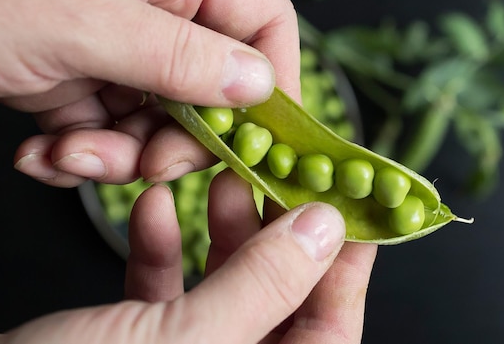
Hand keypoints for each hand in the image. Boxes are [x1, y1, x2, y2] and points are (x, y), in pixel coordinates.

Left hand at [0, 0, 298, 185]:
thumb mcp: (79, 19)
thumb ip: (178, 54)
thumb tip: (257, 85)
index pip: (263, 20)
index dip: (274, 79)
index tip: (257, 137)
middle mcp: (152, 5)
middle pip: (212, 85)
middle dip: (180, 137)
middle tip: (146, 166)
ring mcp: (114, 43)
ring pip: (157, 119)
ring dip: (118, 154)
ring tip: (66, 155)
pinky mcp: (77, 76)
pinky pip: (108, 128)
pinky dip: (81, 153)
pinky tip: (43, 153)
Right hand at [0, 171, 376, 343]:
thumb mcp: (185, 342)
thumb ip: (261, 286)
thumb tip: (324, 229)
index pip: (331, 331)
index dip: (346, 267)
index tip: (348, 206)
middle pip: (278, 301)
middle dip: (274, 234)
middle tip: (274, 177)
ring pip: (223, 289)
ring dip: (219, 231)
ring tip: (217, 179)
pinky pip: (166, 293)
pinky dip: (164, 248)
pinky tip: (154, 207)